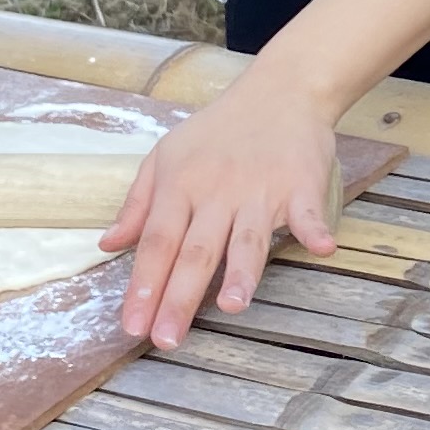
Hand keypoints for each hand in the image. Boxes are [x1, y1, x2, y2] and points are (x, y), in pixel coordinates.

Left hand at [102, 67, 340, 346]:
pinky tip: (320, 247)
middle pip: (196, 250)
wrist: (280, 90)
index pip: (157, 242)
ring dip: (242, 271)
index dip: (144, 284)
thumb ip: (138, 204)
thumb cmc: (218, 130)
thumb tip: (109, 245)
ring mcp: (260, 189)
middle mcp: (217, 191)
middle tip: (166, 338)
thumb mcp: (166, 156)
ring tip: (231, 305)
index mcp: (180, 185)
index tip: (132, 325)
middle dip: (179, 296)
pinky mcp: (300, 184)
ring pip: (247, 237)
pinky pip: (307, 210)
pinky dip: (315, 227)